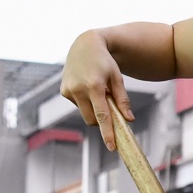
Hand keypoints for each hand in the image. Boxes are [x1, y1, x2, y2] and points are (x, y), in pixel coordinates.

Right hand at [62, 30, 130, 149]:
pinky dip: (85, 102)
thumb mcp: (117, 78)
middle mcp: (78, 89)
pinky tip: (87, 86)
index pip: (102, 116)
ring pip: (85, 114)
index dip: (107, 133)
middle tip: (109, 105)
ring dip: (94, 109)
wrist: (85, 45)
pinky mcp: (63, 91)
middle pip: (93, 119)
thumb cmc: (105, 62)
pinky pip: (78, 105)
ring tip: (97, 90)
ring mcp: (68, 90)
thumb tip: (129, 120)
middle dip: (102, 120)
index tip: (112, 147)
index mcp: (94, 86)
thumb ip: (122, 100)